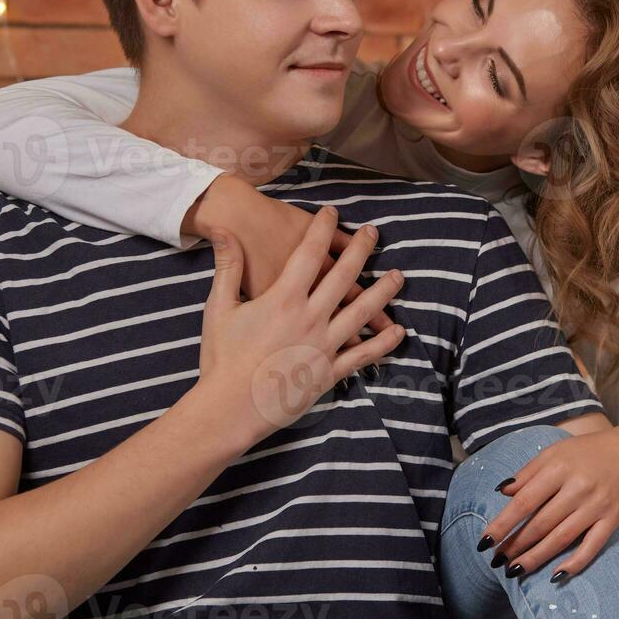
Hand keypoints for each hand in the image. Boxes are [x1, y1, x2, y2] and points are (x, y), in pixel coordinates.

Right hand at [193, 205, 406, 446]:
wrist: (229, 407)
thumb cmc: (222, 358)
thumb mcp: (219, 307)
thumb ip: (228, 267)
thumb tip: (223, 231)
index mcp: (284, 299)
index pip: (310, 253)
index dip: (322, 228)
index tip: (331, 212)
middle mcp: (310, 318)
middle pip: (345, 276)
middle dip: (362, 250)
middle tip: (375, 233)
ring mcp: (324, 346)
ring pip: (362, 312)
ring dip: (383, 292)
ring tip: (399, 276)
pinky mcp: (329, 373)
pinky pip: (362, 355)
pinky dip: (382, 343)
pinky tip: (397, 331)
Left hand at [478, 425, 618, 580]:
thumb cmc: (587, 452)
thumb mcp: (555, 452)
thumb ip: (528, 472)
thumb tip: (502, 491)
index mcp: (558, 468)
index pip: (524, 501)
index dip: (502, 523)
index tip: (484, 541)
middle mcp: (577, 488)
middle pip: (540, 523)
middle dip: (515, 545)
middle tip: (496, 560)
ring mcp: (596, 506)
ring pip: (561, 538)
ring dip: (536, 557)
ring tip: (515, 570)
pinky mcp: (612, 520)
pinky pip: (592, 546)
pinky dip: (574, 563)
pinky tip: (555, 576)